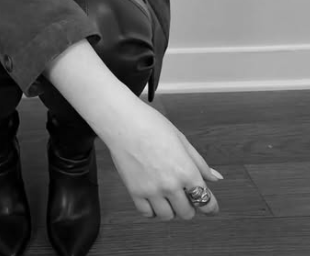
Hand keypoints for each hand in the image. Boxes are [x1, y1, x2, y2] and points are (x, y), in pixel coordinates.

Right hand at [105, 98, 221, 220]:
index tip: (211, 208)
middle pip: (187, 213)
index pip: (205, 201)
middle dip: (190, 206)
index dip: (211, 207)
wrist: (123, 121)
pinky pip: (147, 213)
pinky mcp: (134, 192)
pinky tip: (153, 198)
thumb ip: (199, 163)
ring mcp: (152, 190)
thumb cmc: (151, 124)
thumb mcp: (181, 140)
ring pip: (168, 216)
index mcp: (186, 171)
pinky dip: (152, 210)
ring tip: (168, 196)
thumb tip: (215, 178)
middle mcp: (171, 185)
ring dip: (171, 209)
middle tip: (185, 196)